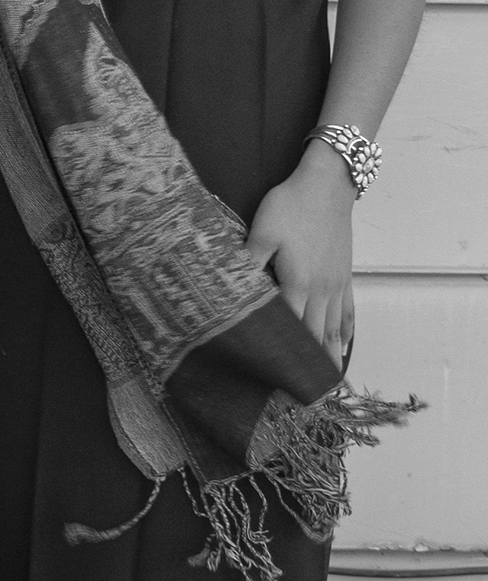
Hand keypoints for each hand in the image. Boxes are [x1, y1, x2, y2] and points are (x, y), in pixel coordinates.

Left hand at [245, 146, 354, 364]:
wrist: (329, 183)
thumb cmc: (290, 205)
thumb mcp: (261, 231)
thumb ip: (247, 262)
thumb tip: (230, 287)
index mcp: (296, 284)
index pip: (288, 330)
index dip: (282, 357)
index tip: (275, 382)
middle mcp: (320, 291)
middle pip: (313, 338)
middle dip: (307, 368)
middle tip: (300, 397)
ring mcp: (336, 285)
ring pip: (334, 330)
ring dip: (329, 357)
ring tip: (326, 385)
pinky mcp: (345, 275)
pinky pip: (349, 311)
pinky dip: (346, 333)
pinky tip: (345, 347)